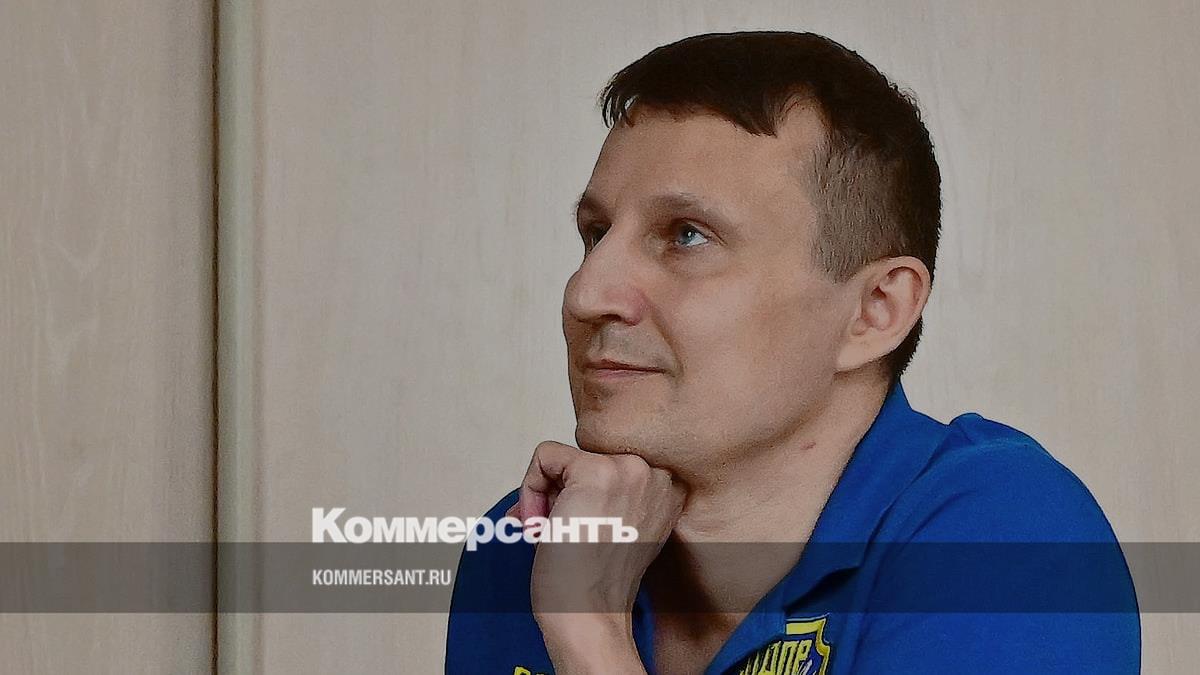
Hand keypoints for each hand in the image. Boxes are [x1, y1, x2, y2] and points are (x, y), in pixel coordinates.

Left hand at [511, 441, 685, 671]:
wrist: (589, 614)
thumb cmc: (596, 585)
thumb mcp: (616, 529)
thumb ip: (601, 498)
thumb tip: (550, 486)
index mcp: (670, 489)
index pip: (610, 468)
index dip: (581, 498)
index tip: (574, 530)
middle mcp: (659, 474)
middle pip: (588, 459)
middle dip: (562, 495)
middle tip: (556, 532)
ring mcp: (630, 470)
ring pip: (565, 457)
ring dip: (546, 494)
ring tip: (547, 532)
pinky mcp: (595, 471)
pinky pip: (545, 456)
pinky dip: (530, 487)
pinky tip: (539, 525)